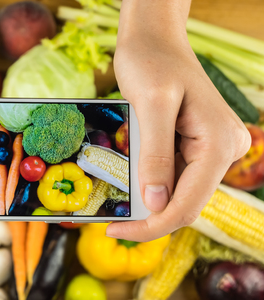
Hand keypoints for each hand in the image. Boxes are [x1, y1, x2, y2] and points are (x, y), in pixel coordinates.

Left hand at [108, 0, 249, 240]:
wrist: (154, 41)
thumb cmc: (151, 62)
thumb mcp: (150, 106)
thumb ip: (156, 155)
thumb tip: (156, 204)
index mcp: (218, 142)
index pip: (188, 204)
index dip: (152, 225)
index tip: (115, 231)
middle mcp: (223, 149)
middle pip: (186, 203)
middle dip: (149, 216)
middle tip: (111, 221)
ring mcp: (212, 149)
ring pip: (180, 192)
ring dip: (148, 201)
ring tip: (115, 201)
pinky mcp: (197, 146)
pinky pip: (176, 175)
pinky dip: (151, 183)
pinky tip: (129, 181)